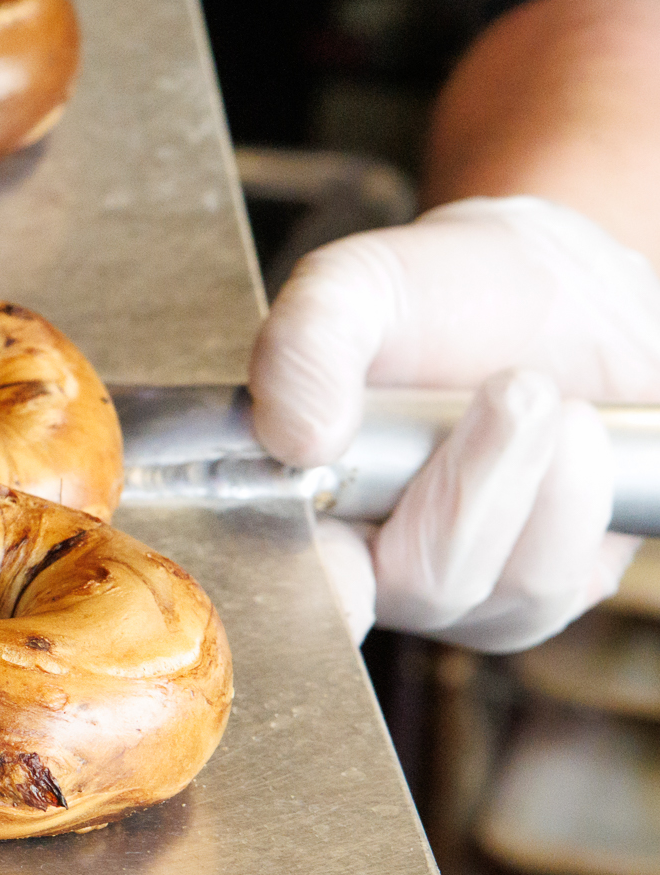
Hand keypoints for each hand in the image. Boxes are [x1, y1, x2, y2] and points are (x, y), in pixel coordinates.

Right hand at [250, 195, 655, 650]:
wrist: (562, 291)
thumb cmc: (441, 292)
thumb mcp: (357, 285)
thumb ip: (304, 346)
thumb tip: (292, 438)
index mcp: (299, 499)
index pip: (291, 588)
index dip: (320, 582)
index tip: (350, 540)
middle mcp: (371, 564)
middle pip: (421, 584)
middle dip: (474, 486)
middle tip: (513, 387)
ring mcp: (466, 588)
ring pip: (510, 587)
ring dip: (534, 476)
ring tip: (539, 393)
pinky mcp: (549, 589)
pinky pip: (569, 578)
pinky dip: (582, 497)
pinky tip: (575, 435)